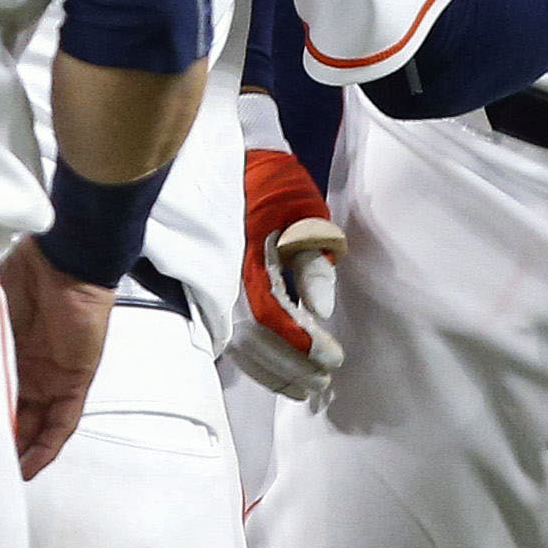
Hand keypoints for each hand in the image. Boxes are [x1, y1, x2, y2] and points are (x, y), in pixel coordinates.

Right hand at [1, 240, 112, 476]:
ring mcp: (53, 376)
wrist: (64, 260)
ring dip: (22, 451)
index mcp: (7, 350)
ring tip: (1, 476)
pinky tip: (30, 465)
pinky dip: (47, 446)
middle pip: (15, 415)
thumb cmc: (25, 273)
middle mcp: (30, 368)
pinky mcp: (75, 381)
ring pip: (37, 425)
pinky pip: (63, 422)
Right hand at [225, 147, 348, 404]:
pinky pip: (229, 337)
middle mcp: (230, 282)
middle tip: (323, 382)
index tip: (332, 361)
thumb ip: (313, 263)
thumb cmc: (278, 186)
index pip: (275, 320)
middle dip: (291, 368)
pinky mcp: (215, 290)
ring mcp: (218, 288)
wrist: (236, 159)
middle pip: (257, 342)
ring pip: (240, 346)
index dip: (302, 347)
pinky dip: (252, 362)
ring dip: (272, 372)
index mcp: (253, 264)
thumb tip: (320, 312)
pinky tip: (272, 372)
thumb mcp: (306, 214)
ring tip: (304, 388)